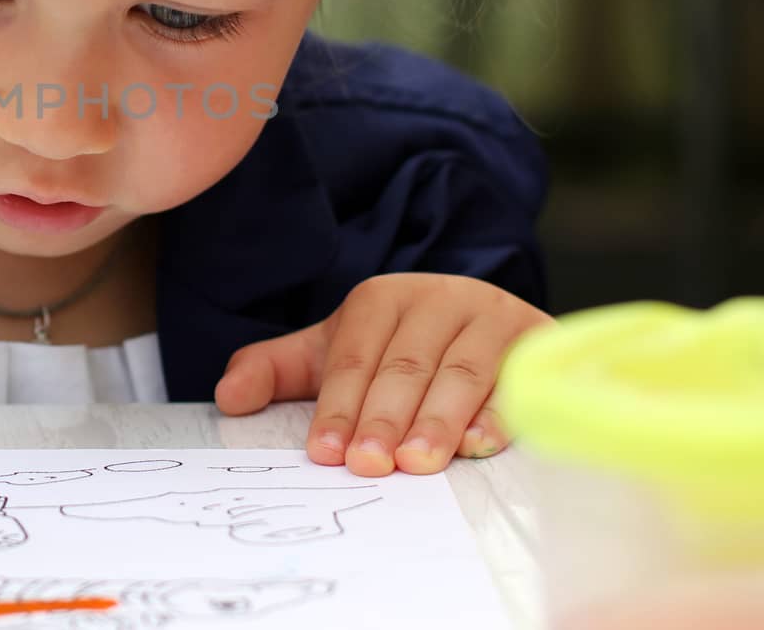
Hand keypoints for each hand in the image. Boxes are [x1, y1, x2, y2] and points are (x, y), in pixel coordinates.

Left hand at [214, 273, 551, 475]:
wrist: (487, 325)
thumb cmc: (401, 350)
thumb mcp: (336, 353)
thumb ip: (279, 370)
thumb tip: (226, 396)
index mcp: (384, 299)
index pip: (354, 355)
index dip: (338, 406)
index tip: (325, 454)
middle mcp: (439, 299)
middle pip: (407, 365)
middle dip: (385, 418)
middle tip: (369, 465)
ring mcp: (493, 317)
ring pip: (462, 372)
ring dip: (439, 420)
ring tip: (417, 463)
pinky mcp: (537, 342)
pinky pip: (520, 380)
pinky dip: (500, 414)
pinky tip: (480, 445)